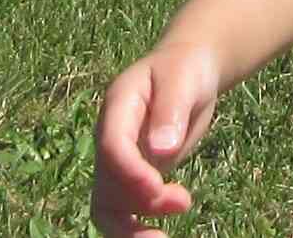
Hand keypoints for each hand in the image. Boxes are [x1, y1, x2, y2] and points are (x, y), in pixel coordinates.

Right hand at [93, 42, 220, 232]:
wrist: (187, 72)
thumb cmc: (185, 70)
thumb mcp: (182, 80)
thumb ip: (171, 111)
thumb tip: (161, 150)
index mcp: (118, 106)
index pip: (112, 146)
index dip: (131, 172)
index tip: (159, 188)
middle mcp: (111, 136)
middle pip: (105, 183)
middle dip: (133, 208)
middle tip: (174, 215)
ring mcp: (118, 160)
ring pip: (108, 205)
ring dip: (131, 228)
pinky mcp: (131, 177)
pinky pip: (124, 210)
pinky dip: (138, 225)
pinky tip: (164, 228)